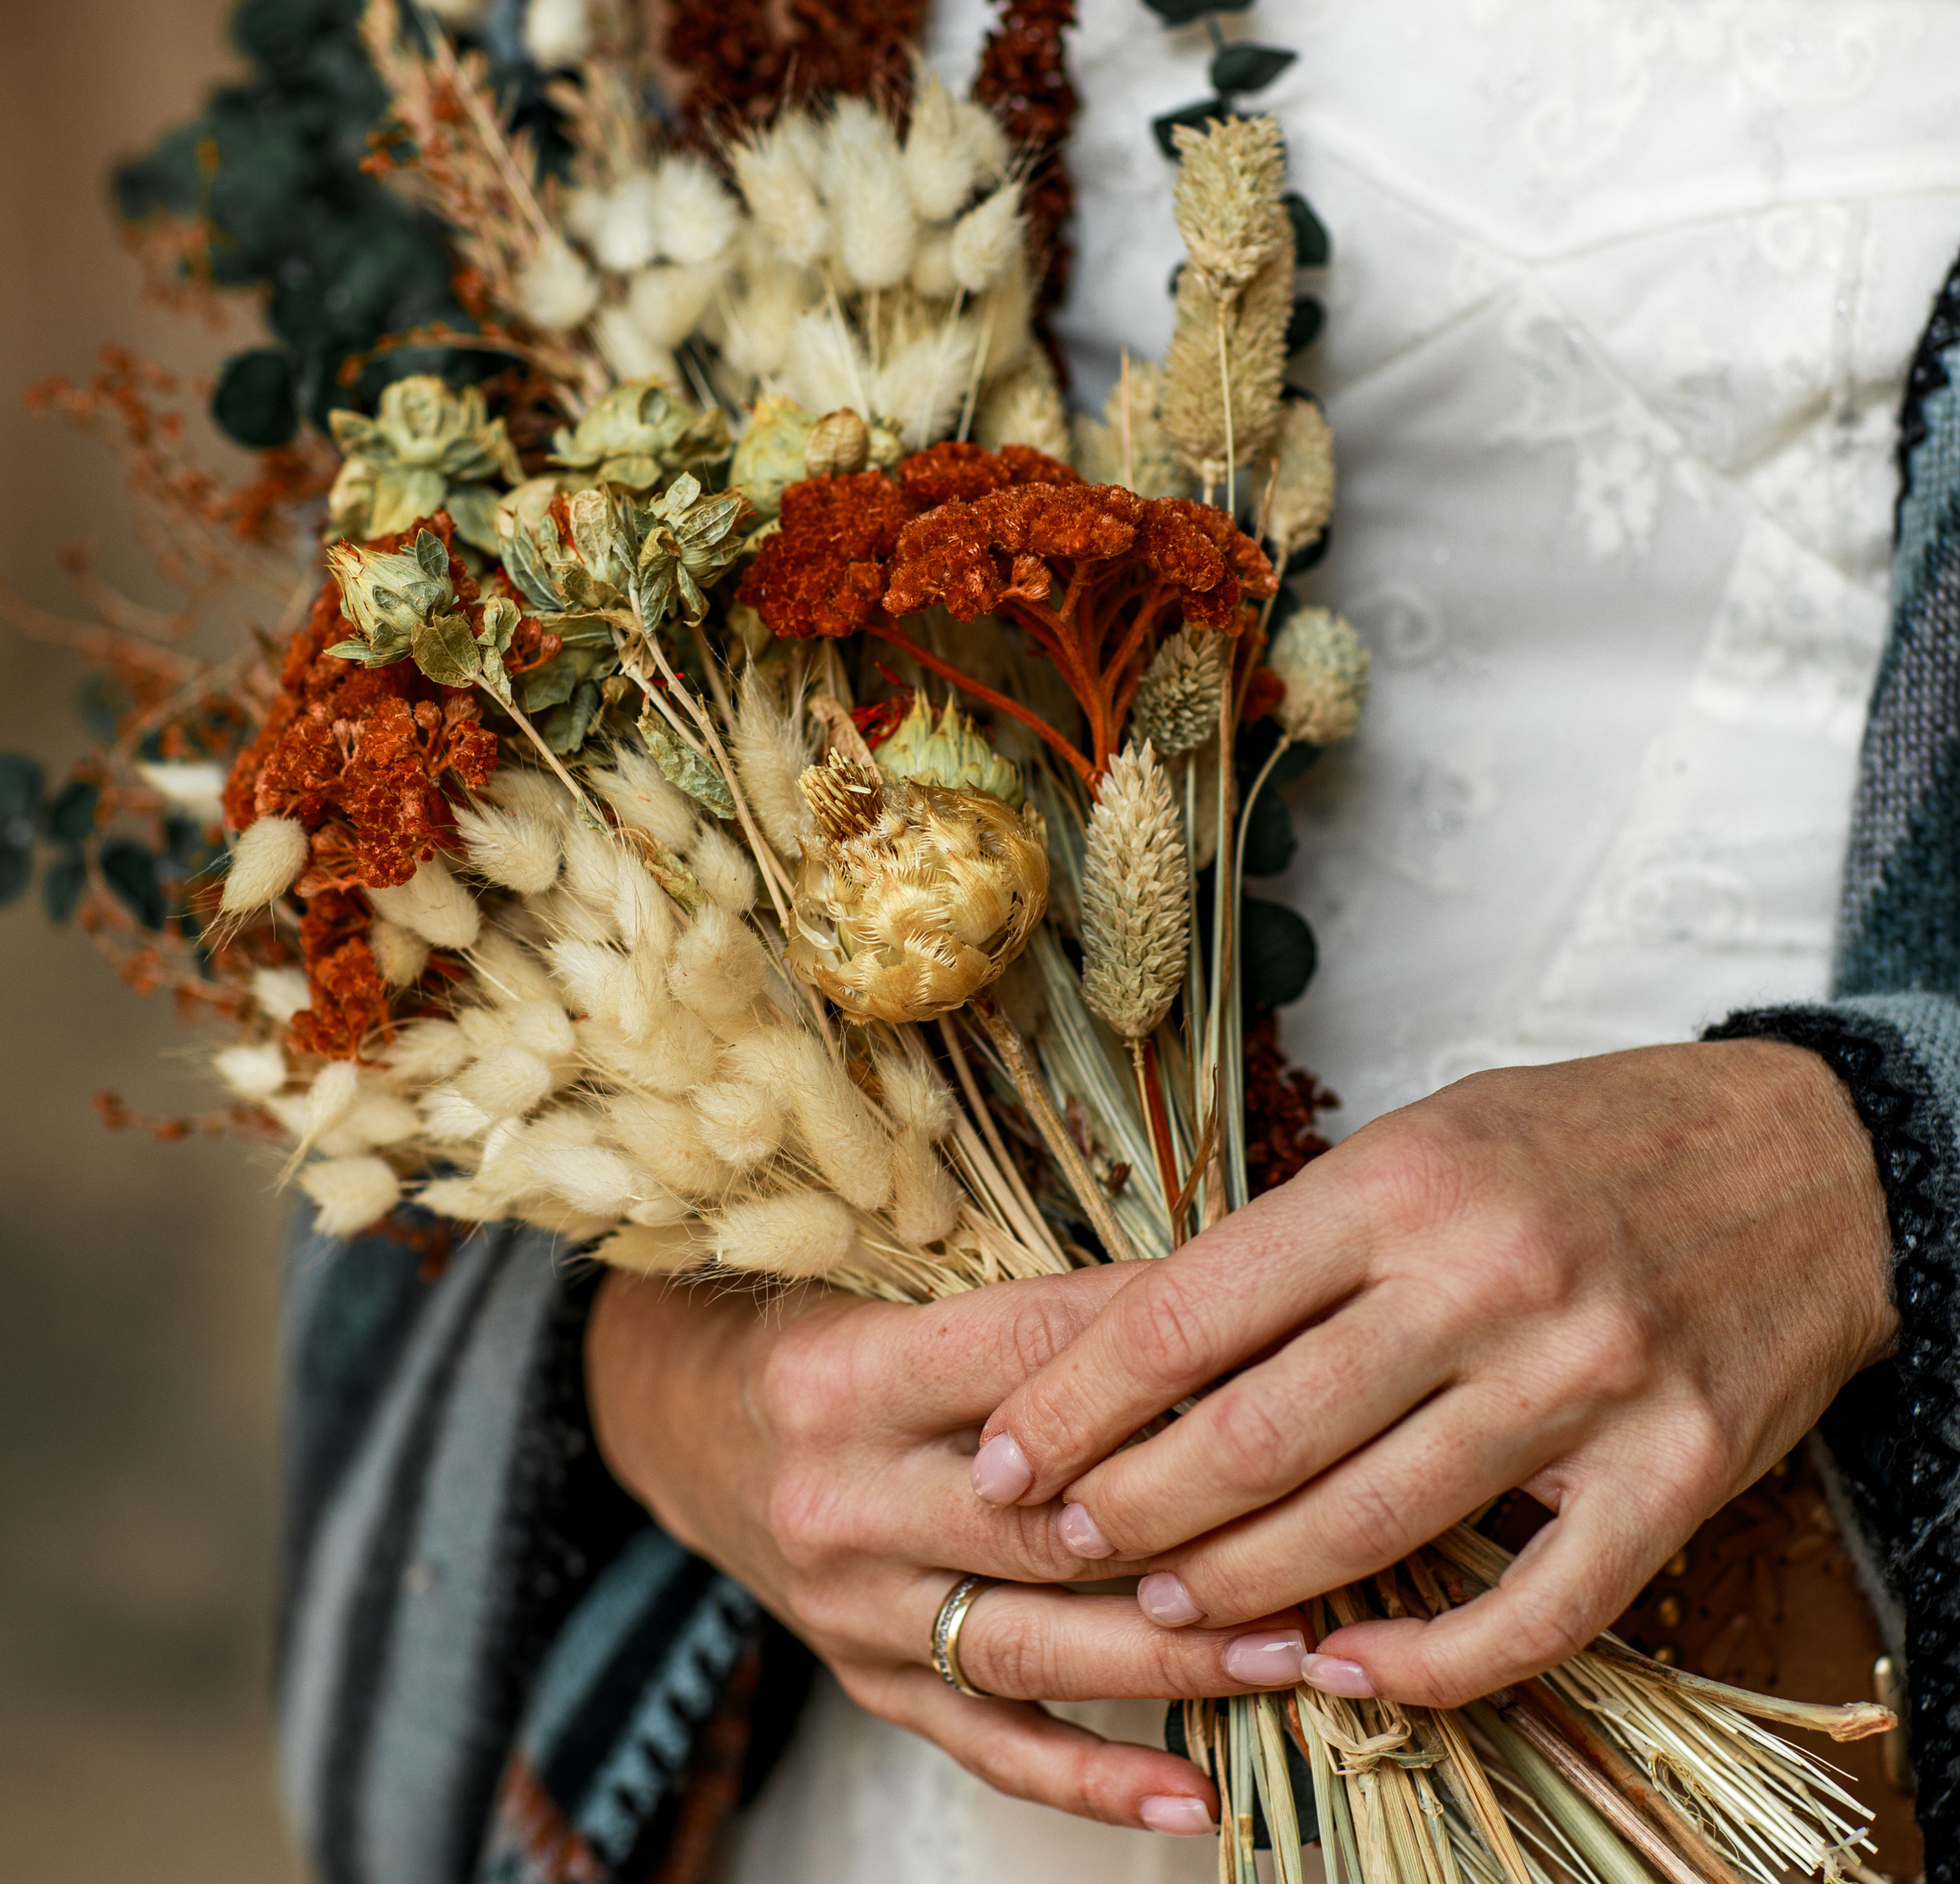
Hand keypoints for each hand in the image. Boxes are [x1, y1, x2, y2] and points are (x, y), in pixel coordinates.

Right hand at [585, 1267, 1310, 1833]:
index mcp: (850, 1373)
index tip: (1272, 1345)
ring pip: (1029, 1643)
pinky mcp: (864, 1676)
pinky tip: (1195, 1794)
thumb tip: (1197, 1308)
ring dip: (1170, 1658)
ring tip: (1293, 1656)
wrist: (678, 1421)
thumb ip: (1019, 1310)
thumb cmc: (808, 1333)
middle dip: (1185, 1534)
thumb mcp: (885, 1287)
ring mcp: (851, 1604)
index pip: (1029, 1355)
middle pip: (1038, 1525)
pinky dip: (1092, 1776)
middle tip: (1322, 1535)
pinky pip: (988, 1739)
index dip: (1153, 1352)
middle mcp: (843, 1495)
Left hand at [971, 1039, 1896, 1706]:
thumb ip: (1302, 1243)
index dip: (1075, 1402)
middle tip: (1056, 1541)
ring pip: (1369, 1526)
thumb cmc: (1580, 1142)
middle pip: (1257, 1434)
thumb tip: (1153, 1343)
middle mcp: (1482, 1281)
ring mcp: (1585, 1384)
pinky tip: (1343, 1670)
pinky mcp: (1674, 1475)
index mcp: (1398, 1184)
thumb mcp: (1422, 1140)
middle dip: (1129, 1507)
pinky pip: (1534, 1610)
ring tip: (1160, 1599)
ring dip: (1243, 1584)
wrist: (1808, 1162)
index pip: (1189, 1313)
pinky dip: (1426, 1661)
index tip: (1001, 1454)